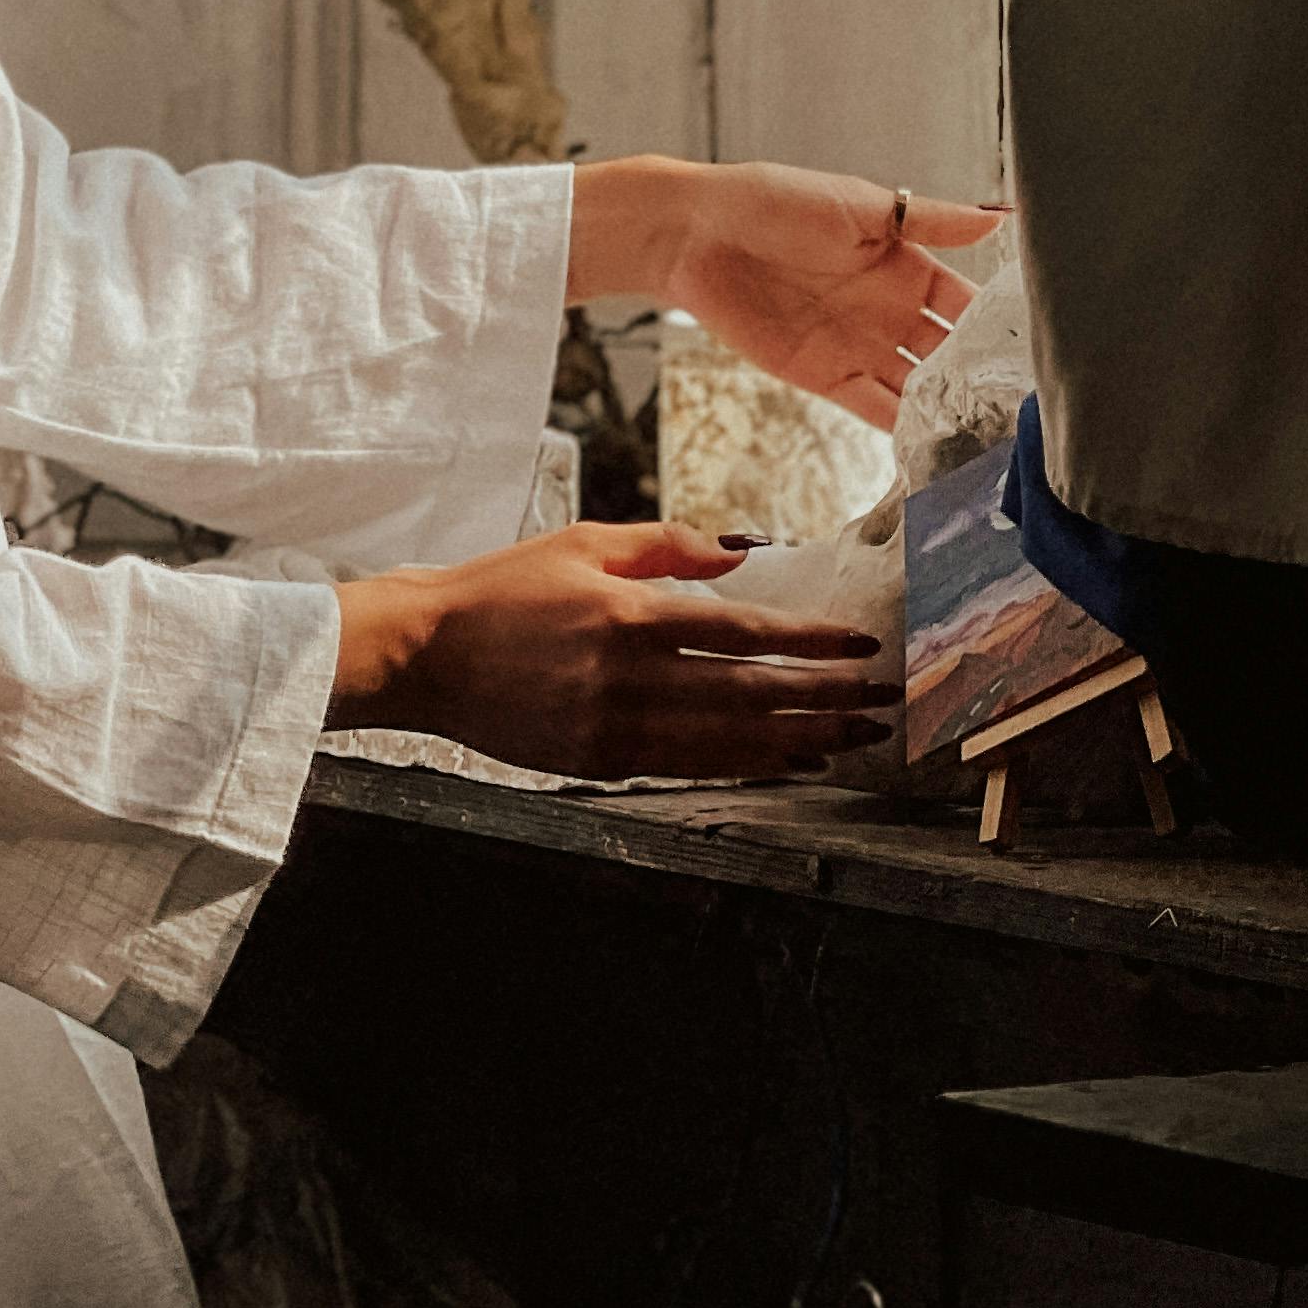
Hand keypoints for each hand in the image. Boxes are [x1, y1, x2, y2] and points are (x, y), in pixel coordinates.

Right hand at [330, 521, 894, 781]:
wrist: (428, 652)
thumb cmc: (502, 587)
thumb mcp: (582, 542)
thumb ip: (665, 545)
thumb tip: (740, 554)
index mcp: (628, 614)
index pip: (741, 632)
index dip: (807, 641)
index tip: (859, 644)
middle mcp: (630, 678)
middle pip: (749, 694)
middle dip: (823, 698)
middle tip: (879, 702)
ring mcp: (616, 727)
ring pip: (729, 741)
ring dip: (797, 740)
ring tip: (849, 738)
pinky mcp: (600, 762)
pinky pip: (691, 765)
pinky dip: (745, 763)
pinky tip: (783, 759)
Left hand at [657, 163, 1000, 431]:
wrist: (696, 233)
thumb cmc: (773, 200)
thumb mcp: (857, 203)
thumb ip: (926, 218)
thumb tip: (999, 217)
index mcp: (905, 262)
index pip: (968, 302)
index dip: (1001, 328)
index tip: (1045, 356)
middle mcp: (891, 309)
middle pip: (952, 353)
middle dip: (985, 381)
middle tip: (1031, 417)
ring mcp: (861, 345)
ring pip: (921, 388)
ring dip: (953, 414)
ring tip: (998, 447)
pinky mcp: (827, 377)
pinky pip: (877, 410)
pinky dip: (906, 432)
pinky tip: (940, 453)